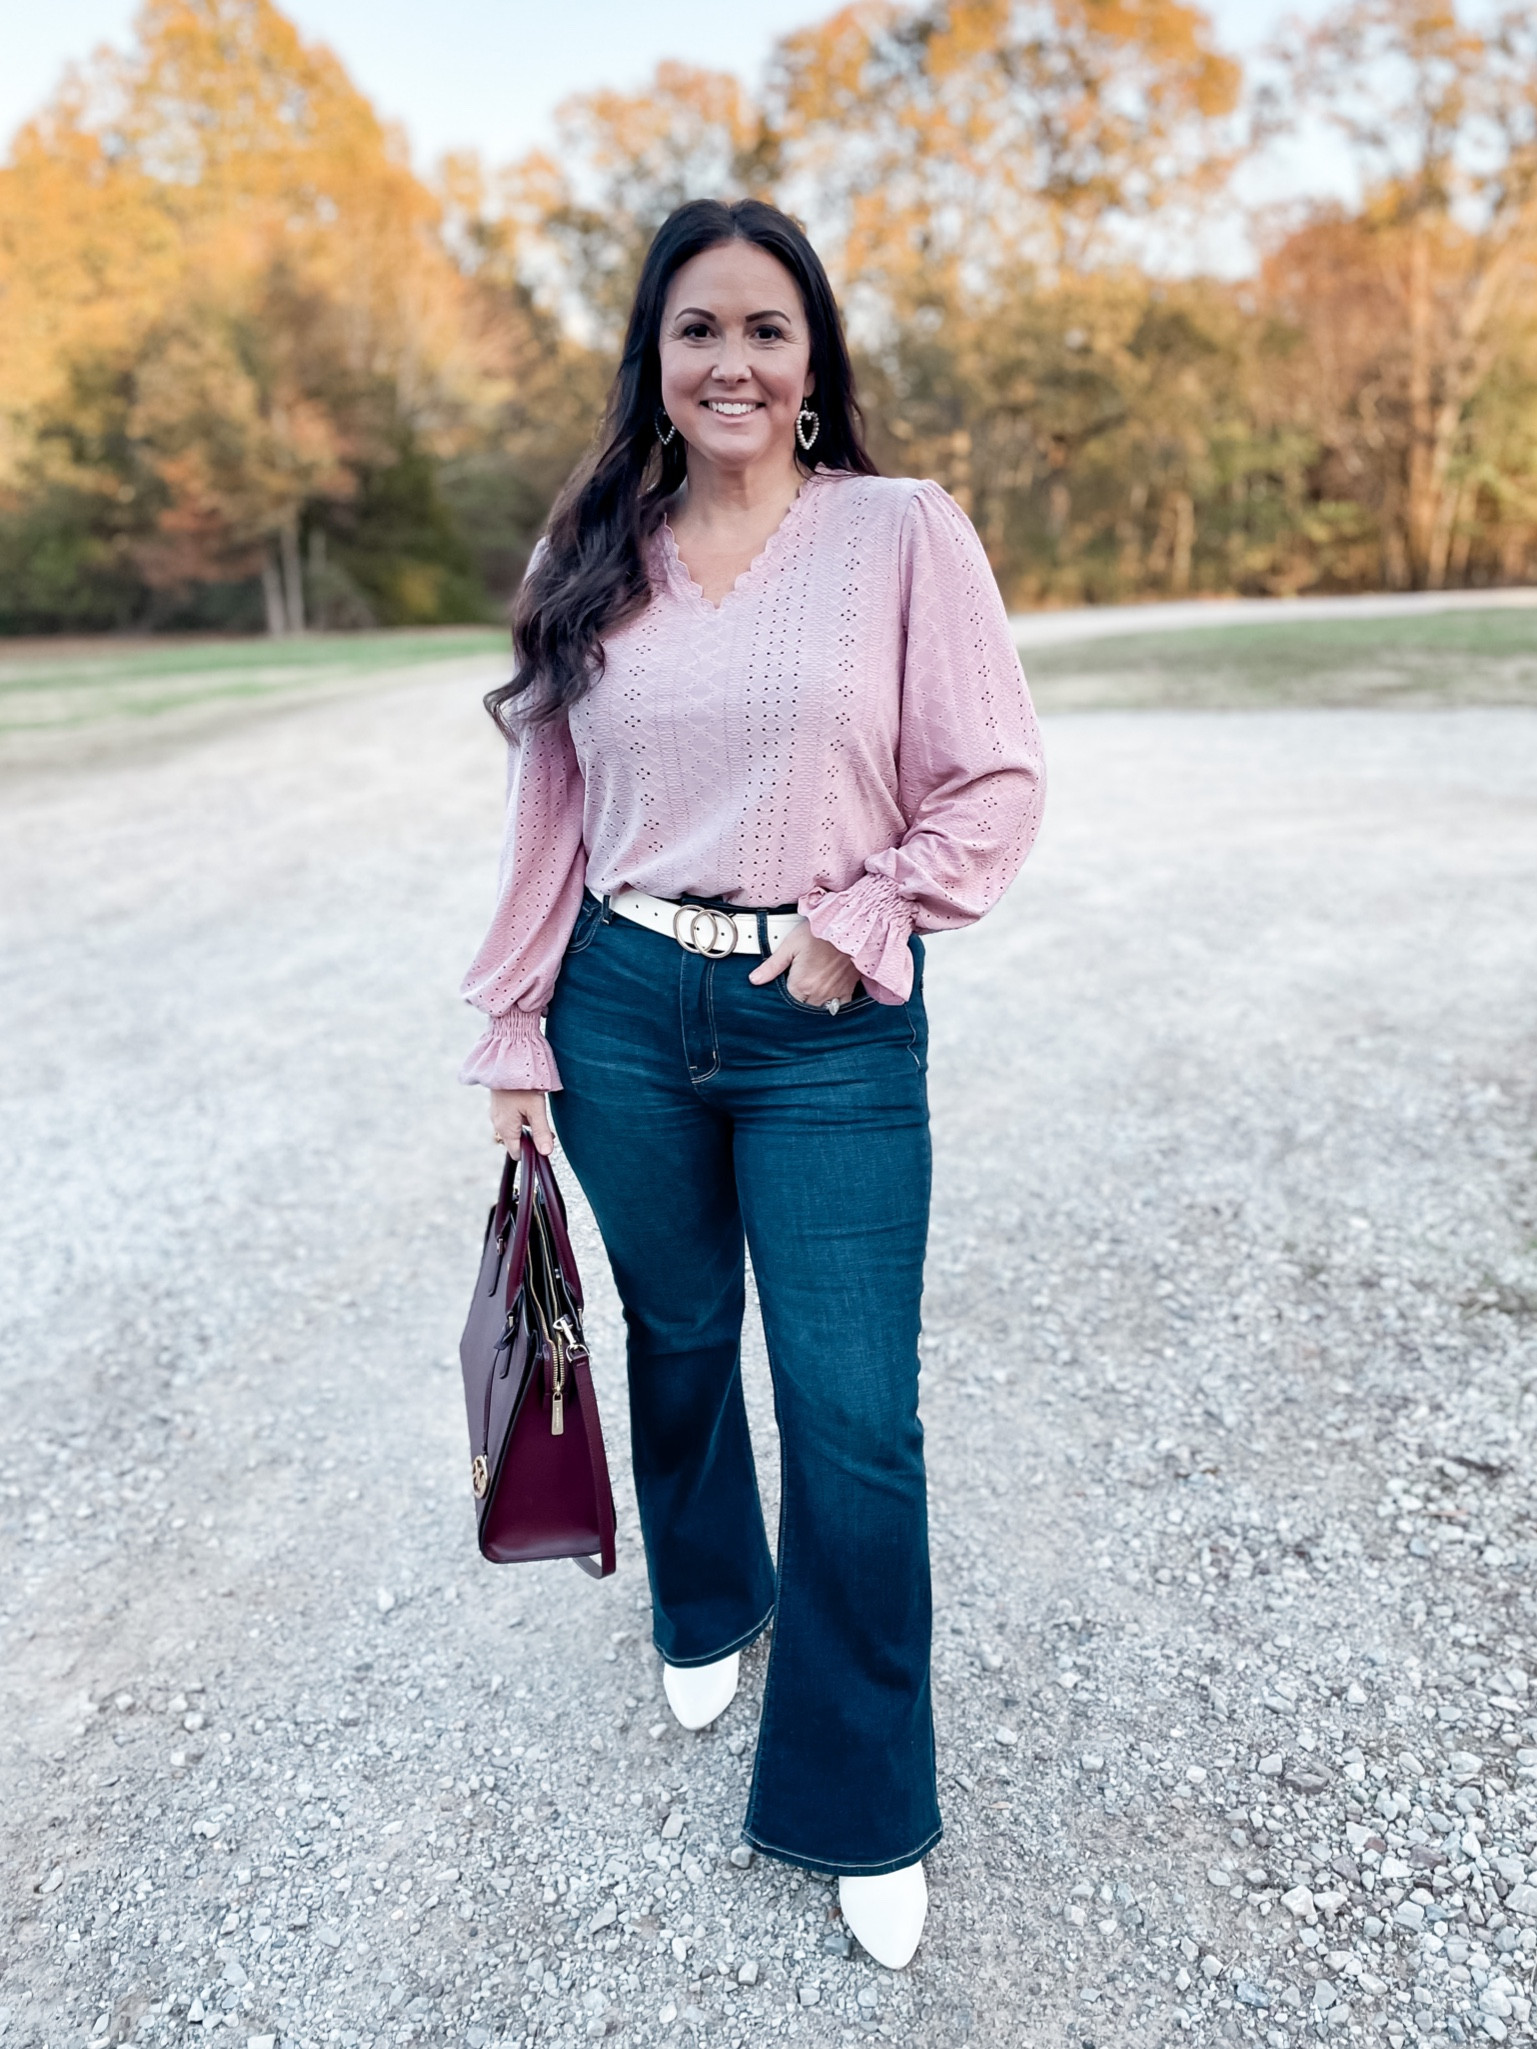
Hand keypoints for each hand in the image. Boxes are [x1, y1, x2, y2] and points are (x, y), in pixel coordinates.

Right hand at [490, 1088, 554, 1156]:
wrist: (508, 1060)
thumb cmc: (522, 1085)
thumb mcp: (536, 1109)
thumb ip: (541, 1132)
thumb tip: (546, 1152)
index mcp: (505, 1128)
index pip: (516, 1153)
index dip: (531, 1153)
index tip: (544, 1145)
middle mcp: (497, 1123)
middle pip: (515, 1141)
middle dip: (531, 1139)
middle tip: (547, 1129)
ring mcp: (496, 1113)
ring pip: (514, 1128)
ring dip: (527, 1125)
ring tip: (539, 1112)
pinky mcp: (499, 1104)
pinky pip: (510, 1117)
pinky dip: (521, 1115)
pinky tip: (529, 1104)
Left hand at [747, 922, 861, 1007]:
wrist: (849, 927)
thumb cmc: (820, 933)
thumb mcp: (791, 945)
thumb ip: (772, 965)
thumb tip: (755, 979)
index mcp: (801, 984)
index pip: (787, 1004)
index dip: (782, 1001)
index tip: (782, 993)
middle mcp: (818, 993)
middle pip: (802, 1010)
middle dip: (797, 1003)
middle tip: (795, 993)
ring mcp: (834, 994)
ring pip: (819, 1012)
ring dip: (812, 1008)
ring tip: (808, 998)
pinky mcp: (847, 990)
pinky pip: (839, 1009)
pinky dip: (832, 1008)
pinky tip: (826, 1002)